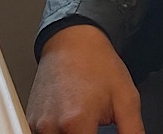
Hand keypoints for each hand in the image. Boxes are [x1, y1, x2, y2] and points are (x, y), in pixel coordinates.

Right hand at [26, 24, 144, 133]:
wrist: (74, 38)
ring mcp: (37, 124)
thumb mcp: (127, 98)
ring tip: (82, 122)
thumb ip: (133, 131)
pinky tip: (69, 120)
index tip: (103, 133)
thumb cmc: (98, 63)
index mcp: (77, 123)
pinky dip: (57, 132)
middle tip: (95, 125)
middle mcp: (52, 126)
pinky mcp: (30, 120)